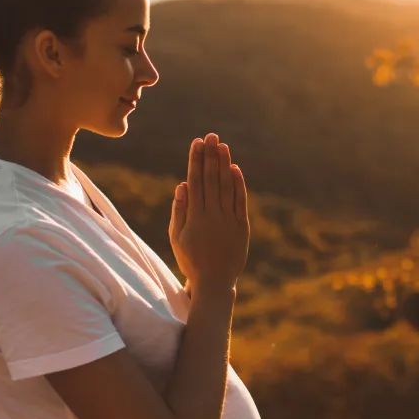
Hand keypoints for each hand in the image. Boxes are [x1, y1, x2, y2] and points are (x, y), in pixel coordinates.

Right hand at [168, 133, 248, 293]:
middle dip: (210, 156)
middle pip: (211, 179)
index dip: (196, 160)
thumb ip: (180, 211)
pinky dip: (238, 184)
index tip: (197, 143)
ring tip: (222, 146)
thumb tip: (182, 185)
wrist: (215, 282)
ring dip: (224, 164)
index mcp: (194, 217)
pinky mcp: (242, 227)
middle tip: (211, 136)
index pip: (196, 182)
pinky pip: (240, 201)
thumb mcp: (177, 238)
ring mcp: (229, 221)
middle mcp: (212, 216)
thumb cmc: (191, 260)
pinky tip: (234, 168)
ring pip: (226, 187)